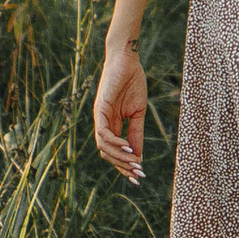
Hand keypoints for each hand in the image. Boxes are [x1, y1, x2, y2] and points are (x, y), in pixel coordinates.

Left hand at [93, 39, 146, 180]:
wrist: (127, 61)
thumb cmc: (132, 83)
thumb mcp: (137, 113)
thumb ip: (136, 133)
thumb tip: (137, 155)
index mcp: (111, 125)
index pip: (113, 152)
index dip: (125, 166)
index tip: (139, 176)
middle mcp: (102, 124)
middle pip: (107, 154)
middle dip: (122, 166)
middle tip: (138, 174)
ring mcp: (99, 117)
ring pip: (104, 147)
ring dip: (120, 157)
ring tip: (135, 162)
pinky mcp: (100, 109)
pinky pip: (104, 133)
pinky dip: (116, 142)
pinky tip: (128, 146)